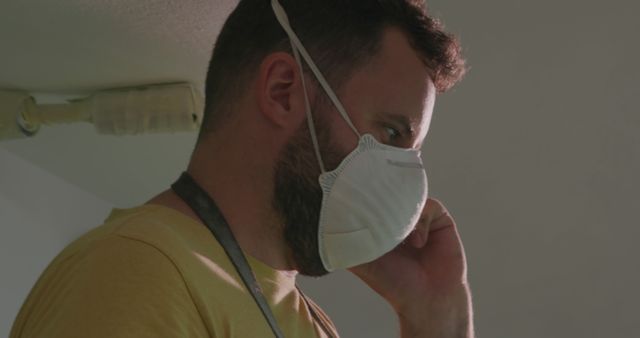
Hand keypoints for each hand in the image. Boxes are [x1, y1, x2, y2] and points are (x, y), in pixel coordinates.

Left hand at [349, 198, 473, 336]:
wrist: (429, 299)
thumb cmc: (394, 284)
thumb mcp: (363, 262)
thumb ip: (348, 243)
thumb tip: (326, 227)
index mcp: (379, 225)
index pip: (371, 201)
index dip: (364, 197)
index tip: (357, 195)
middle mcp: (398, 218)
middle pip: (390, 194)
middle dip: (383, 198)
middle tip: (377, 204)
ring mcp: (419, 216)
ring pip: (409, 198)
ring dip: (403, 213)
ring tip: (400, 234)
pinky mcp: (439, 218)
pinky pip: (429, 205)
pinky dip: (422, 222)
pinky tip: (418, 243)